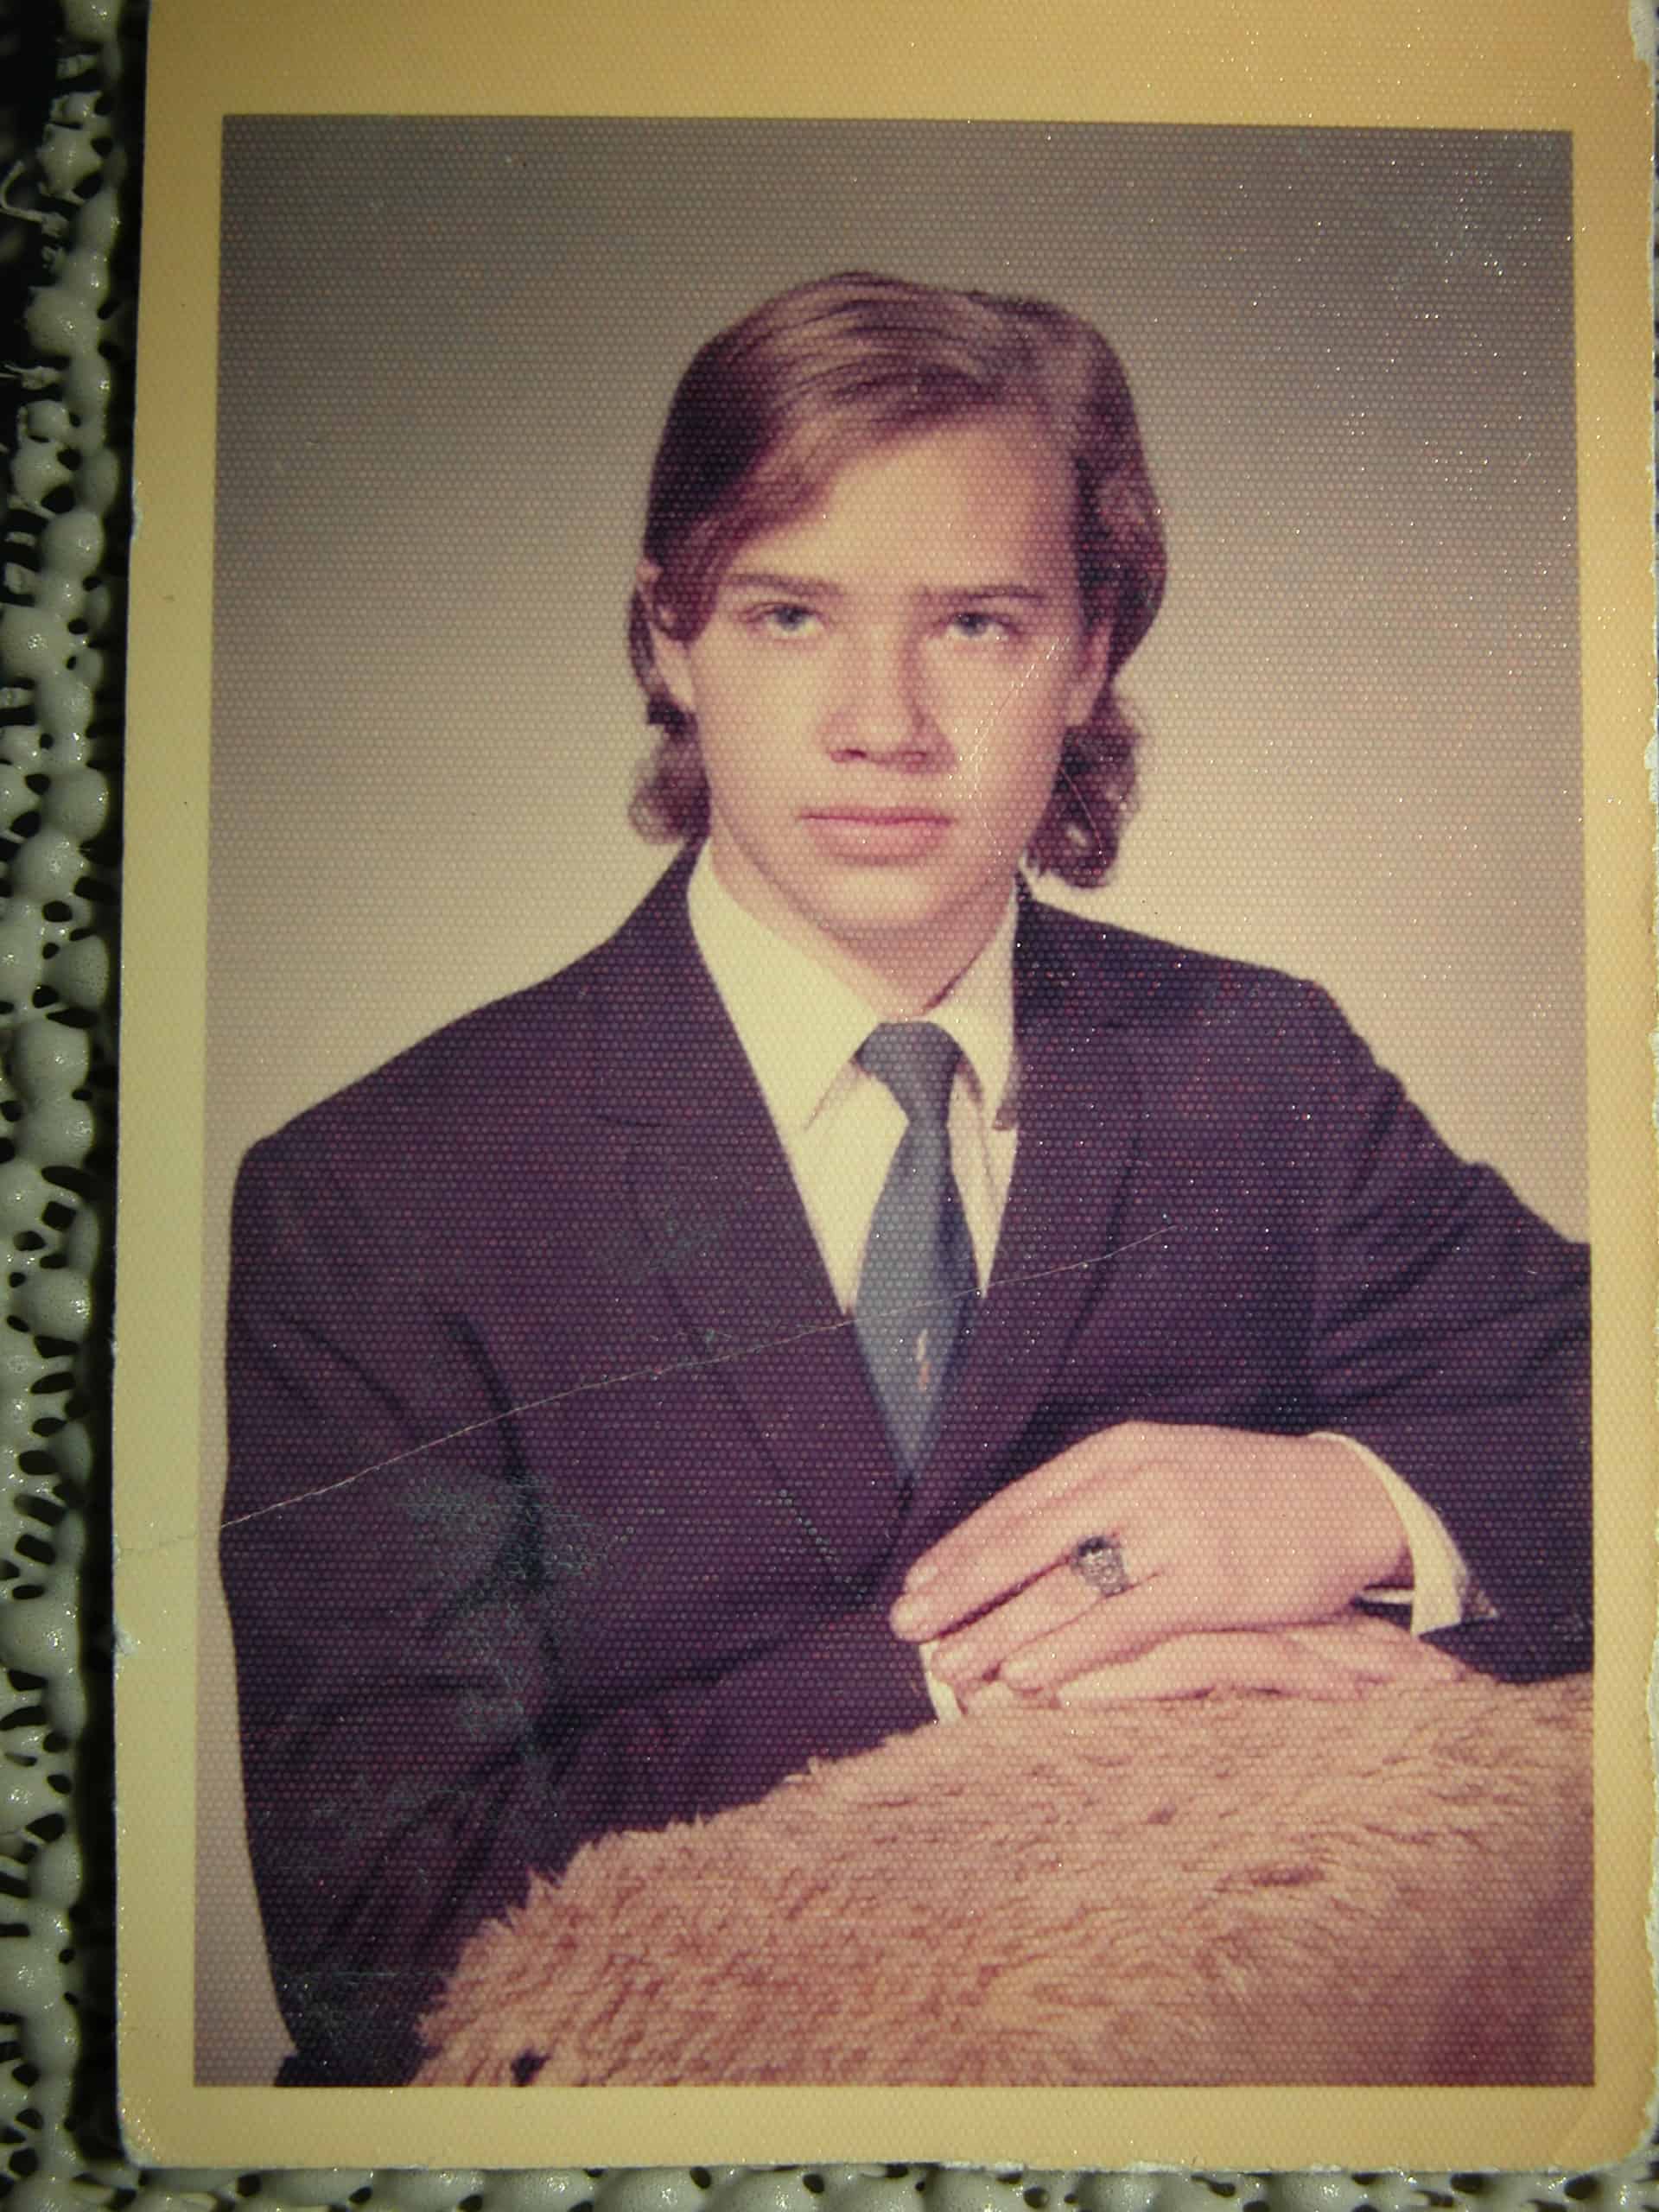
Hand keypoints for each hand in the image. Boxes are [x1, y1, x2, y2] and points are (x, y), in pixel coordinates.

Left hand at [890, 1421, 1412, 1696]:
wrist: (1344, 1495)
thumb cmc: (1242, 1491)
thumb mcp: (1163, 1467)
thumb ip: (1097, 1498)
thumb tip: (1017, 1542)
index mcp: (1117, 1452)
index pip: (1019, 1503)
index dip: (963, 1548)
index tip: (916, 1586)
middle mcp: (1137, 1482)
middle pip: (1028, 1543)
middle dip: (962, 1591)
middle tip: (907, 1630)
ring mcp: (1174, 1531)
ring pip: (1066, 1587)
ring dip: (1000, 1631)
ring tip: (949, 1666)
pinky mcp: (1211, 1582)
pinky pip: (1124, 1624)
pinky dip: (1069, 1653)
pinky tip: (1026, 1677)